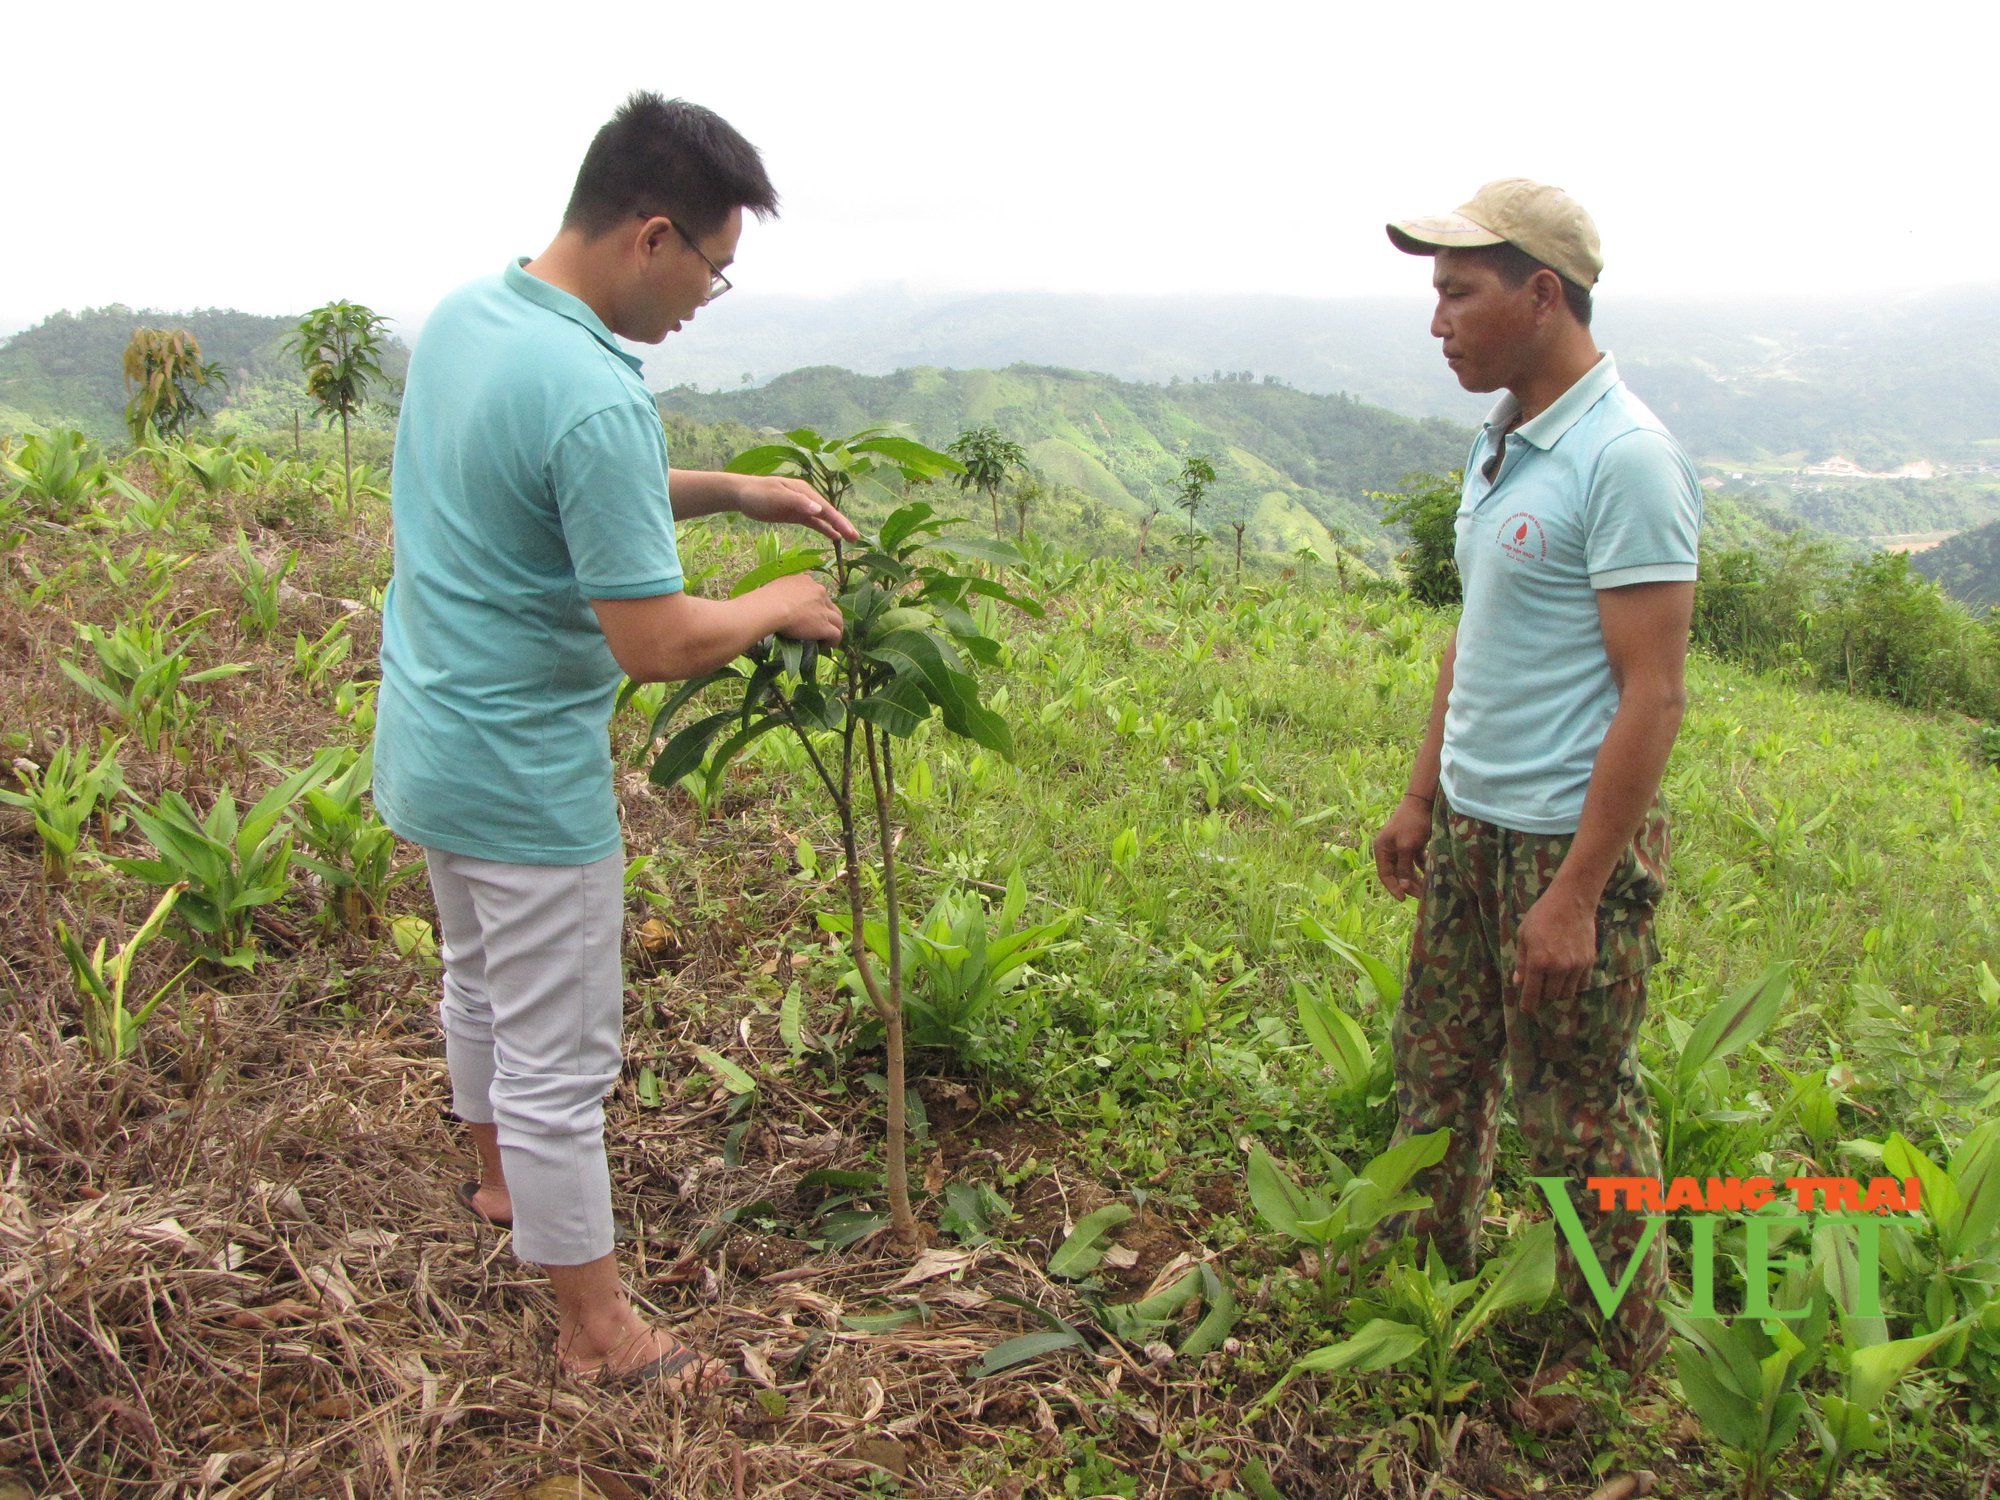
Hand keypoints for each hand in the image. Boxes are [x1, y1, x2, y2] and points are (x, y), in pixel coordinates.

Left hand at [734, 474, 859, 544]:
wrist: (741, 494)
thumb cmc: (757, 494)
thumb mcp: (776, 496)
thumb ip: (797, 502)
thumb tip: (819, 509)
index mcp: (804, 491)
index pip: (825, 508)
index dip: (838, 520)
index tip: (850, 532)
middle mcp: (806, 498)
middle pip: (828, 513)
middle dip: (842, 525)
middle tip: (856, 538)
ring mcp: (801, 506)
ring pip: (823, 518)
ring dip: (836, 528)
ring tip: (851, 539)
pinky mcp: (795, 514)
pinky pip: (813, 522)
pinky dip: (824, 528)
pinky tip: (834, 537)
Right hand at [765, 573, 843, 644]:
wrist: (770, 607)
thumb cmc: (766, 598)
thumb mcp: (777, 586)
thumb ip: (785, 590)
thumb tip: (780, 599)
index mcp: (807, 581)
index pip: (818, 592)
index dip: (817, 604)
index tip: (812, 612)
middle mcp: (819, 592)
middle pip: (831, 605)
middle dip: (829, 616)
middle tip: (824, 625)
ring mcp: (823, 610)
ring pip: (838, 620)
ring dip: (835, 628)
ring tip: (829, 639)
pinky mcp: (824, 626)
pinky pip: (836, 634)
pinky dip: (834, 641)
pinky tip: (828, 646)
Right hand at [1372, 796, 1432, 899]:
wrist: (1424, 802)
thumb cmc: (1412, 823)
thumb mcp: (1407, 847)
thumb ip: (1403, 867)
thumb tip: (1401, 886)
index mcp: (1382, 849)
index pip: (1385, 874)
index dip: (1393, 888)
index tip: (1403, 899)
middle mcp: (1389, 849)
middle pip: (1397, 873)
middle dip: (1408, 885)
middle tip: (1421, 896)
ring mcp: (1401, 847)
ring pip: (1407, 869)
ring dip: (1417, 878)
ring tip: (1428, 888)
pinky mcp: (1413, 844)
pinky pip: (1416, 861)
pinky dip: (1422, 868)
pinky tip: (1431, 874)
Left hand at [1512, 887, 1597, 1013]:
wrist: (1572, 901)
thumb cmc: (1542, 916)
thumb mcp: (1523, 936)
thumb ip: (1522, 962)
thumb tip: (1518, 983)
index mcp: (1539, 962)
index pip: (1532, 994)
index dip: (1528, 1005)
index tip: (1526, 1011)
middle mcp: (1559, 967)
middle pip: (1551, 996)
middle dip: (1543, 995)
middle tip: (1539, 987)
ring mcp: (1576, 965)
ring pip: (1567, 993)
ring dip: (1558, 991)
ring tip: (1552, 981)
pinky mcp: (1589, 961)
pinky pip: (1582, 984)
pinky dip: (1574, 984)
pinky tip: (1567, 976)